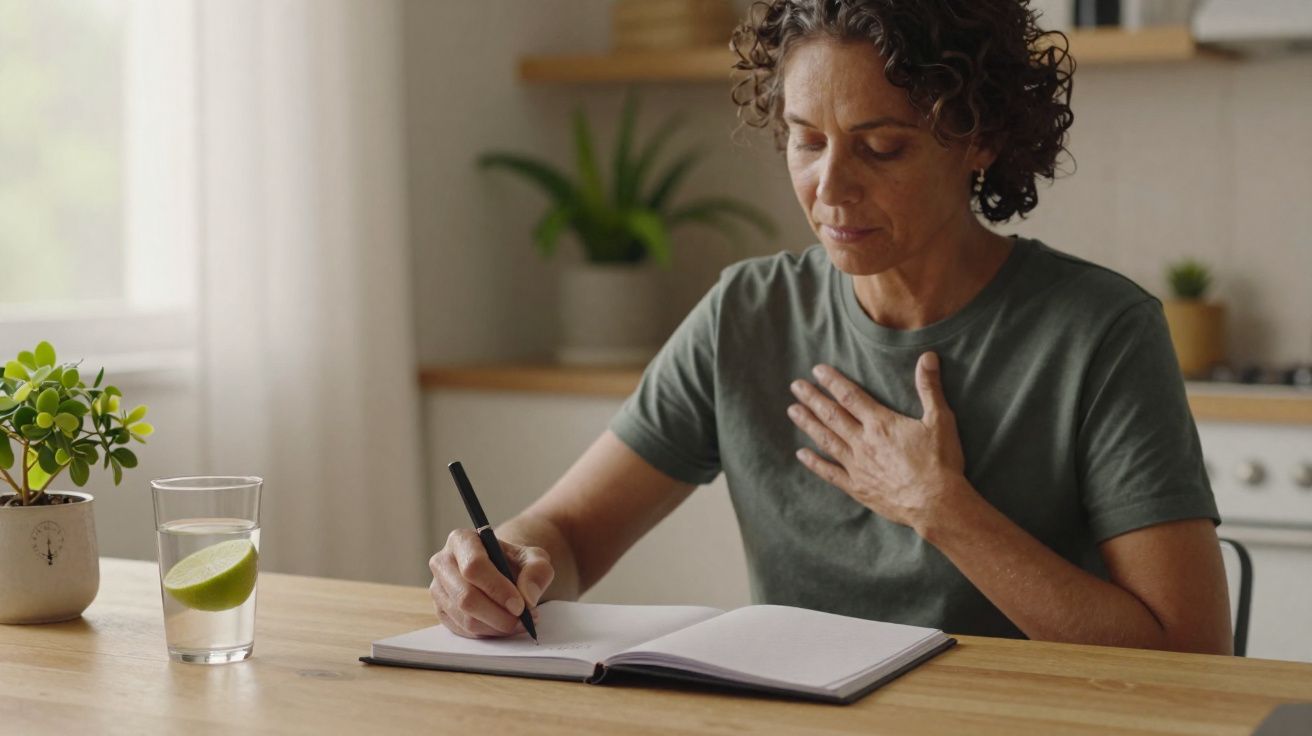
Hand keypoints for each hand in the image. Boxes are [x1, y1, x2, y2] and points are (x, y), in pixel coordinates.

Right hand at [428, 529, 553, 637]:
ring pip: (464, 618)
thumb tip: (528, 597)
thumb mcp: (534, 558)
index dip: (497, 589)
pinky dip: (487, 633)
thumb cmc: (514, 562)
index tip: (520, 605)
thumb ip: (537, 571)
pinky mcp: (441, 611)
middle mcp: (442, 562)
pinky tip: (504, 626)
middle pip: (465, 597)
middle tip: (523, 620)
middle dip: (498, 614)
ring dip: (496, 626)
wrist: (501, 571)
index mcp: (462, 540)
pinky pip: (463, 631)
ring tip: (519, 623)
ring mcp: (438, 589)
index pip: (474, 567)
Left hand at [786, 352, 969, 533]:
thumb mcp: (940, 420)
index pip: (850, 396)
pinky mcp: (858, 488)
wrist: (936, 504)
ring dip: (808, 424)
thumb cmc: (940, 462)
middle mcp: (863, 442)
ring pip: (827, 440)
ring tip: (792, 411)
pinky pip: (830, 473)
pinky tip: (801, 454)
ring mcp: (857, 466)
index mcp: (881, 424)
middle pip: (832, 415)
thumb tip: (927, 357)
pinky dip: (814, 463)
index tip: (816, 371)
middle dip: (813, 399)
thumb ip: (929, 387)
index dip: (832, 382)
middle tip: (795, 386)